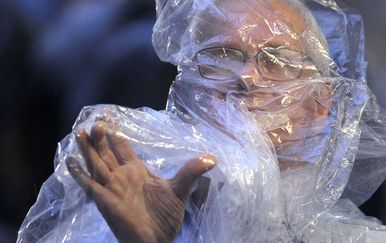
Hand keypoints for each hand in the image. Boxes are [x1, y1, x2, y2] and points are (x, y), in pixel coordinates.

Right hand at [66, 123, 216, 242]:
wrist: (157, 240)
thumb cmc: (166, 217)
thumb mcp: (181, 190)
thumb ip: (192, 172)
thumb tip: (212, 158)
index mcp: (137, 170)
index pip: (123, 146)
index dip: (116, 133)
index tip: (109, 117)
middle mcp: (122, 175)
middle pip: (107, 151)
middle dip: (101, 137)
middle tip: (96, 121)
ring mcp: (112, 187)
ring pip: (96, 163)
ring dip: (88, 149)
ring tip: (80, 132)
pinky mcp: (105, 200)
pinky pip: (89, 184)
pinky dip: (79, 174)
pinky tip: (70, 161)